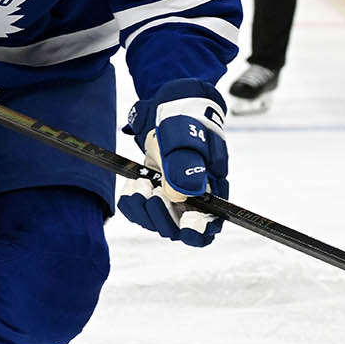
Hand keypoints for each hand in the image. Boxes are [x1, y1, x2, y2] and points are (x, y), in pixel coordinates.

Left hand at [117, 78, 227, 246]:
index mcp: (212, 191)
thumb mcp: (186, 139)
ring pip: (155, 222)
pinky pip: (139, 211)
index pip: (208, 227)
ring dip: (143, 209)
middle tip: (153, 193)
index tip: (184, 222)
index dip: (197, 232)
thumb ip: (187, 165)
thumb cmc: (185, 123)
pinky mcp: (152, 194)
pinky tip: (134, 184)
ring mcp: (170, 199)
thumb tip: (182, 195)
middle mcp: (192, 200)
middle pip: (178, 230)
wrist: (167, 110)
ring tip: (142, 184)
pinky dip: (132, 201)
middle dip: (162, 217)